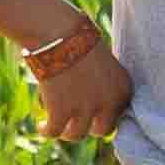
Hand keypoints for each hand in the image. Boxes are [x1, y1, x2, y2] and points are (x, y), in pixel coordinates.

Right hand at [28, 21, 134, 143]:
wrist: (58, 29)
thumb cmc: (78, 38)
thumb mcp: (103, 63)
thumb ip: (105, 85)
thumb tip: (95, 108)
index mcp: (123, 89)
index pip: (118, 115)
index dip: (103, 115)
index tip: (92, 114)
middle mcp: (108, 102)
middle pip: (101, 130)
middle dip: (89, 126)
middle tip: (75, 121)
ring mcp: (85, 109)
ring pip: (77, 135)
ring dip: (67, 131)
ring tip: (57, 125)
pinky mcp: (61, 112)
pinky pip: (54, 132)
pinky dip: (46, 130)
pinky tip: (40, 126)